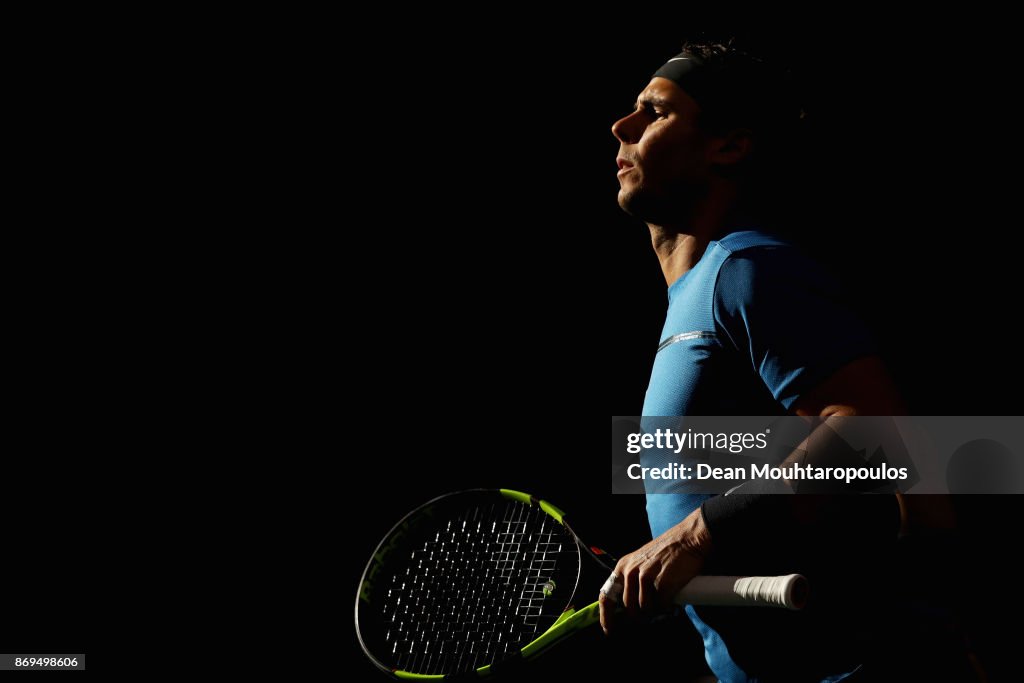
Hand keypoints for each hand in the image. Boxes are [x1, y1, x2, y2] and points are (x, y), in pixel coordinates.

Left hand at [599, 506, 711, 634]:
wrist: (688, 539)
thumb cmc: (667, 553)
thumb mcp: (642, 562)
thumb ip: (633, 581)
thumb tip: (629, 607)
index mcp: (623, 566)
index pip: (607, 596)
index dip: (606, 617)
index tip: (609, 630)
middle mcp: (631, 571)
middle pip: (629, 608)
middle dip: (639, 616)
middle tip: (652, 613)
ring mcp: (646, 577)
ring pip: (645, 610)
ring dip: (656, 611)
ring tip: (665, 601)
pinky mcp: (663, 583)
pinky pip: (662, 606)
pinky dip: (668, 607)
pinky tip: (673, 600)